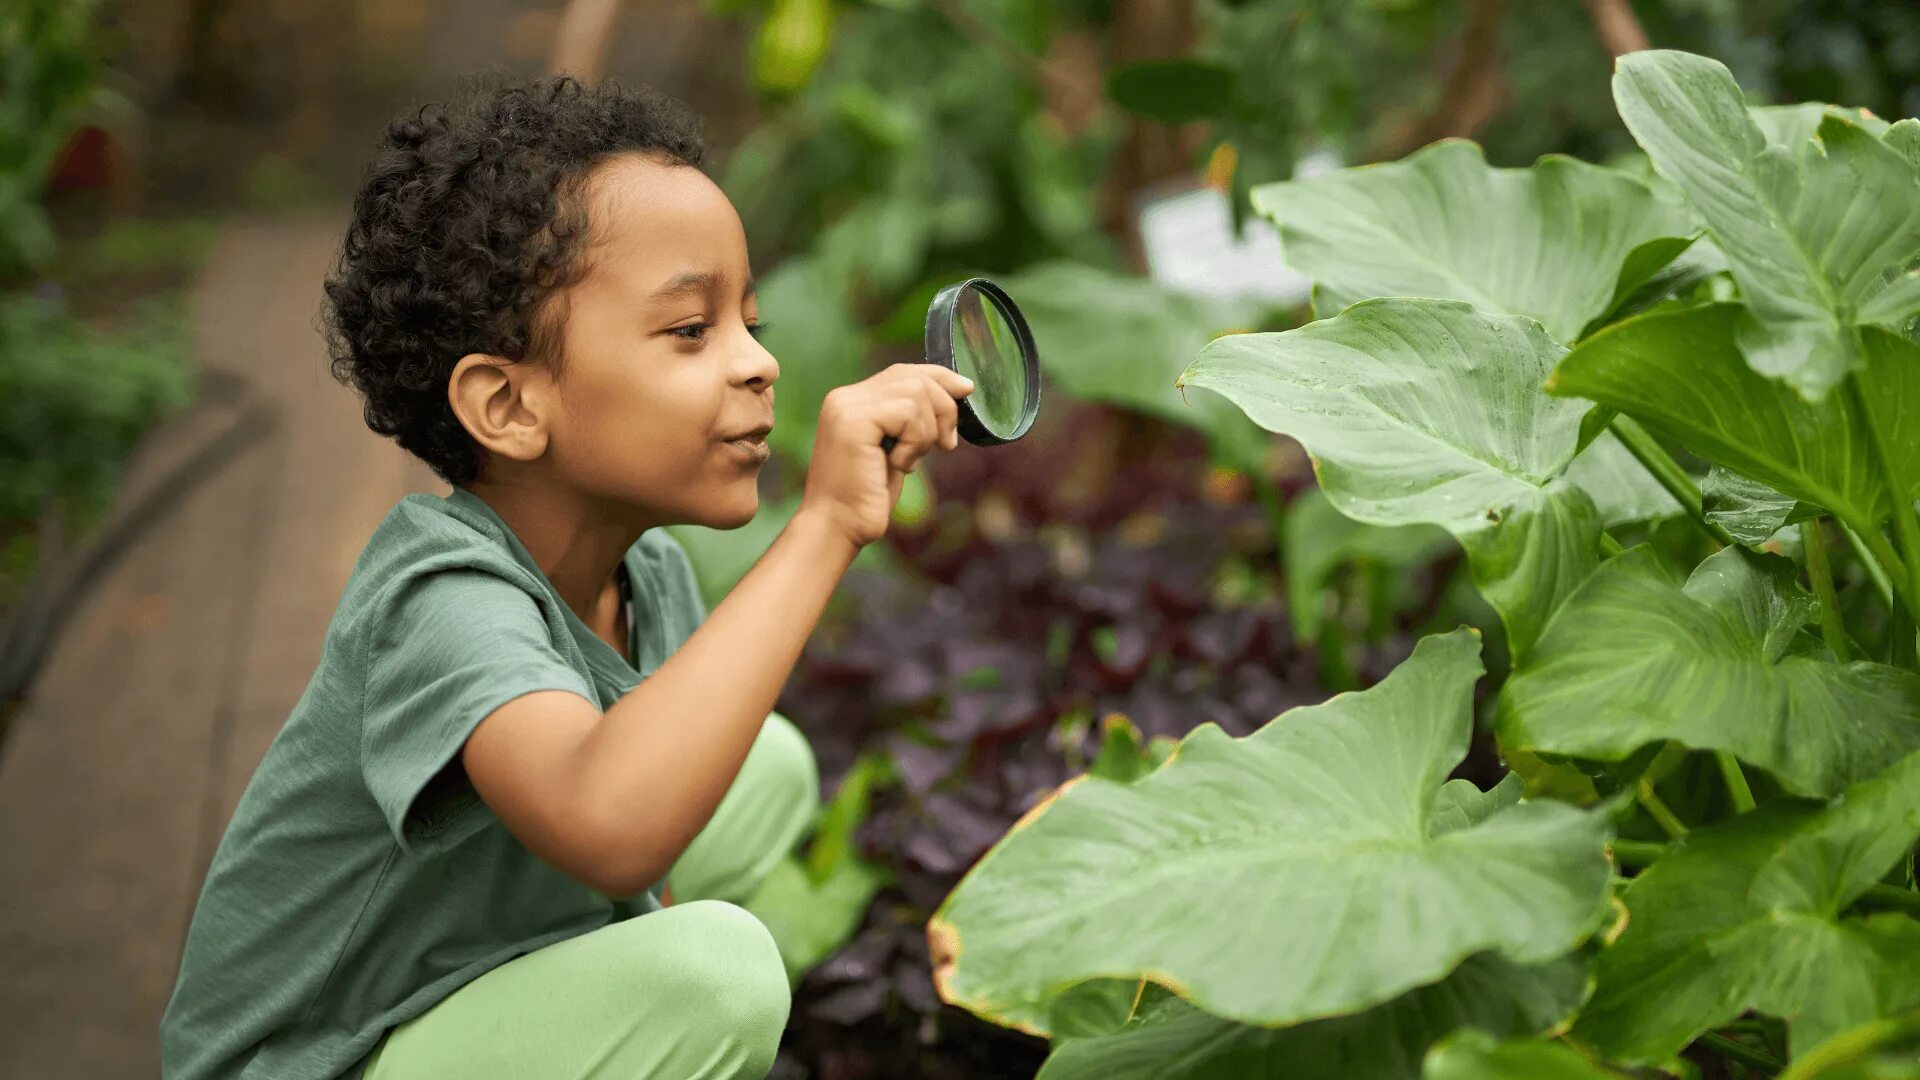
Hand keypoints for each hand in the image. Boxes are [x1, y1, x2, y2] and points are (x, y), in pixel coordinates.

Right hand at [798, 363, 972, 548]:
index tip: (967, 390)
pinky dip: (916, 442)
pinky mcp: (853, 422)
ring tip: (912, 459)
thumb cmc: (867, 497)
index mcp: (852, 401)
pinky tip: (899, 465)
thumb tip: (954, 392)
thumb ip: (911, 421)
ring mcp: (846, 407)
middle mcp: (845, 397)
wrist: (838, 527)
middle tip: (946, 444)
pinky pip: (907, 413)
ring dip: (927, 431)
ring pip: (916, 392)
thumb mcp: (896, 450)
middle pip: (915, 378)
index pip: (904, 372)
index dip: (940, 377)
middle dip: (944, 409)